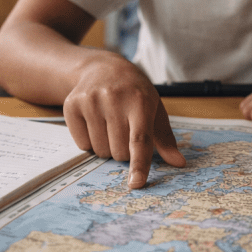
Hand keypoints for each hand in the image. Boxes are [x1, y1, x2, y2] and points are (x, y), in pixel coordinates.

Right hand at [63, 56, 185, 188]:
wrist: (103, 68)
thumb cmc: (134, 92)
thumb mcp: (154, 108)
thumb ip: (165, 138)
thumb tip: (179, 163)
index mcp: (140, 101)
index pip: (139, 139)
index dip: (138, 164)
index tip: (136, 183)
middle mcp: (114, 99)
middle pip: (119, 151)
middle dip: (124, 151)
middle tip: (124, 130)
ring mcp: (91, 101)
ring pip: (100, 150)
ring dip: (107, 147)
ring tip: (109, 125)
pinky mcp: (72, 105)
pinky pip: (82, 144)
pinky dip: (89, 141)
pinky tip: (94, 122)